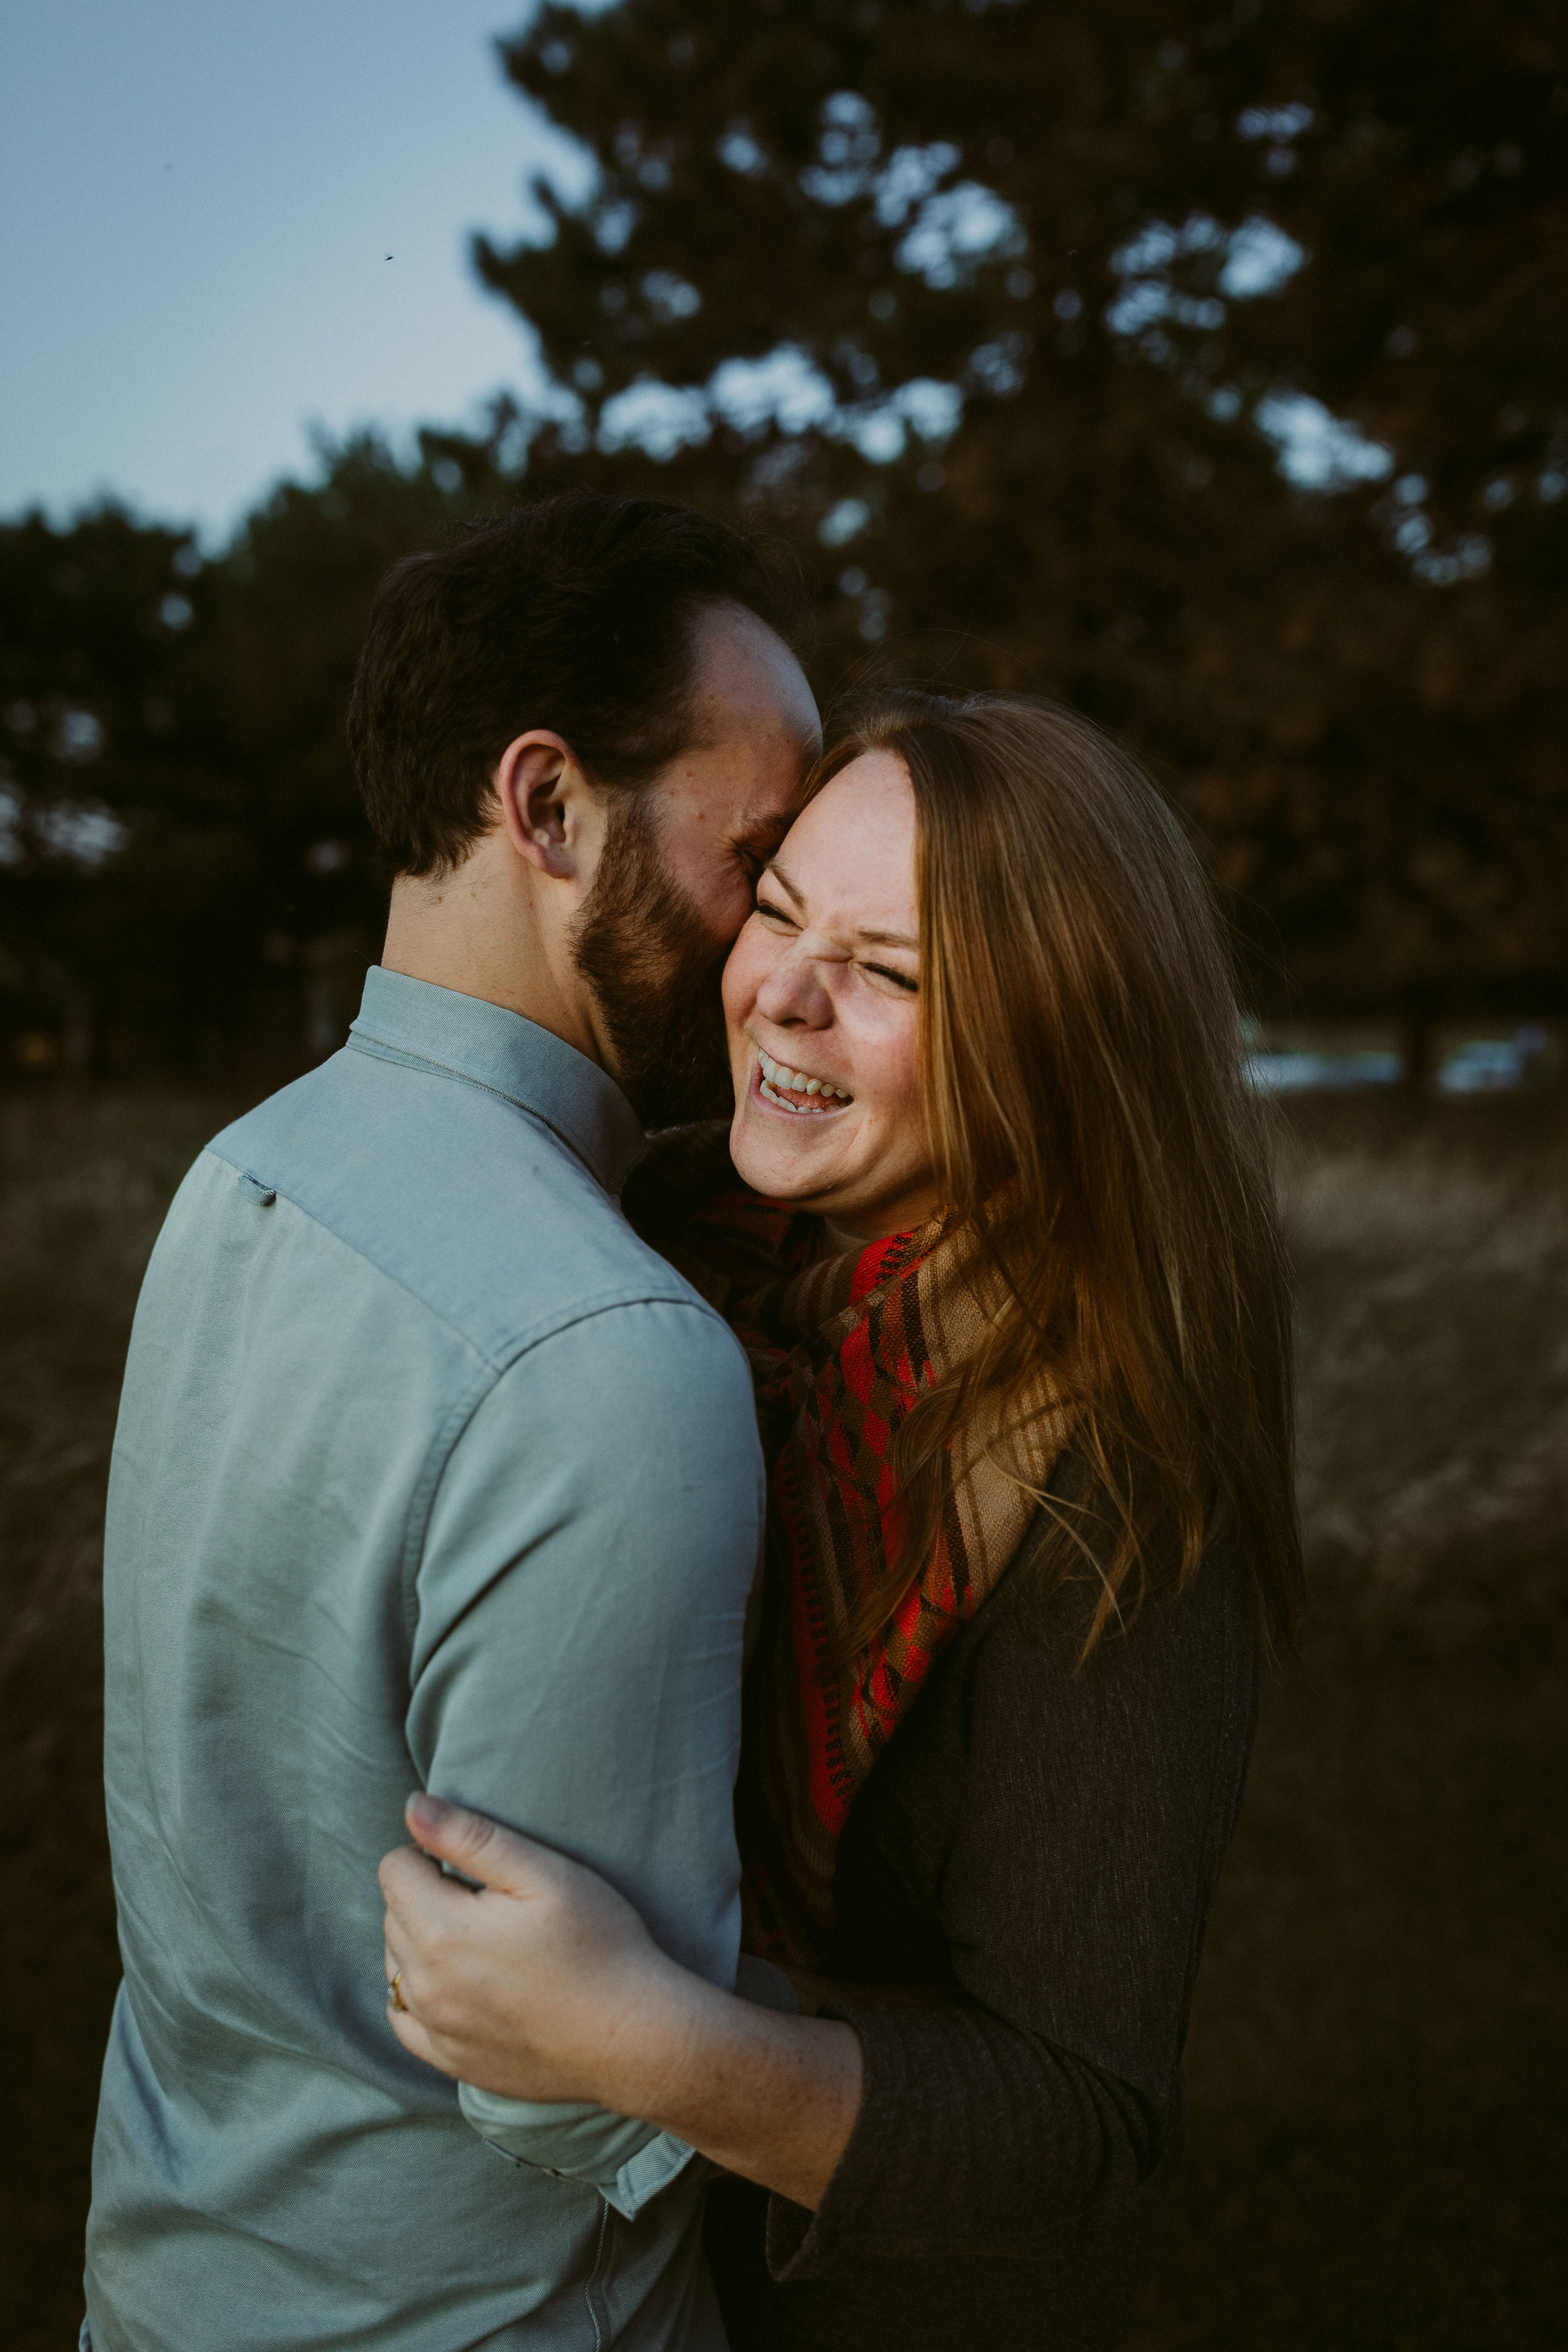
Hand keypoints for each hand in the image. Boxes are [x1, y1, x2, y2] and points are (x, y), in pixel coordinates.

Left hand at [381, 1791, 865, 2208]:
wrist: (633, 2037)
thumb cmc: (598, 1944)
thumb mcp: (543, 1873)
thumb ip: (470, 1837)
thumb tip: (413, 1806)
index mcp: (441, 1931)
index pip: (394, 1868)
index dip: (433, 1852)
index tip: (478, 1866)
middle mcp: (424, 1985)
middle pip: (394, 1914)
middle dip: (427, 1894)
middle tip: (490, 1900)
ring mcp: (434, 2029)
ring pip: (395, 1963)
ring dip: (422, 1941)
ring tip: (484, 1938)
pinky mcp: (450, 2060)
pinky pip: (403, 2018)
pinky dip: (418, 1993)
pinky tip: (458, 1982)